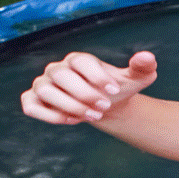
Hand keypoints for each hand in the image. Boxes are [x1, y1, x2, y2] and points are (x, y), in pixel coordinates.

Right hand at [21, 51, 159, 123]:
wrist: (104, 107)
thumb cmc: (115, 89)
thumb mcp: (135, 79)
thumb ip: (143, 67)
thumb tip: (147, 57)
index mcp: (78, 59)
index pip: (80, 61)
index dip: (96, 75)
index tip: (114, 89)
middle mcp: (57, 69)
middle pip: (61, 75)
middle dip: (84, 93)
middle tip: (104, 107)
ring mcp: (44, 84)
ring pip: (45, 90)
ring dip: (69, 105)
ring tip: (92, 116)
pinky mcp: (35, 101)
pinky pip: (31, 106)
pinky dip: (48, 115)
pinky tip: (71, 121)